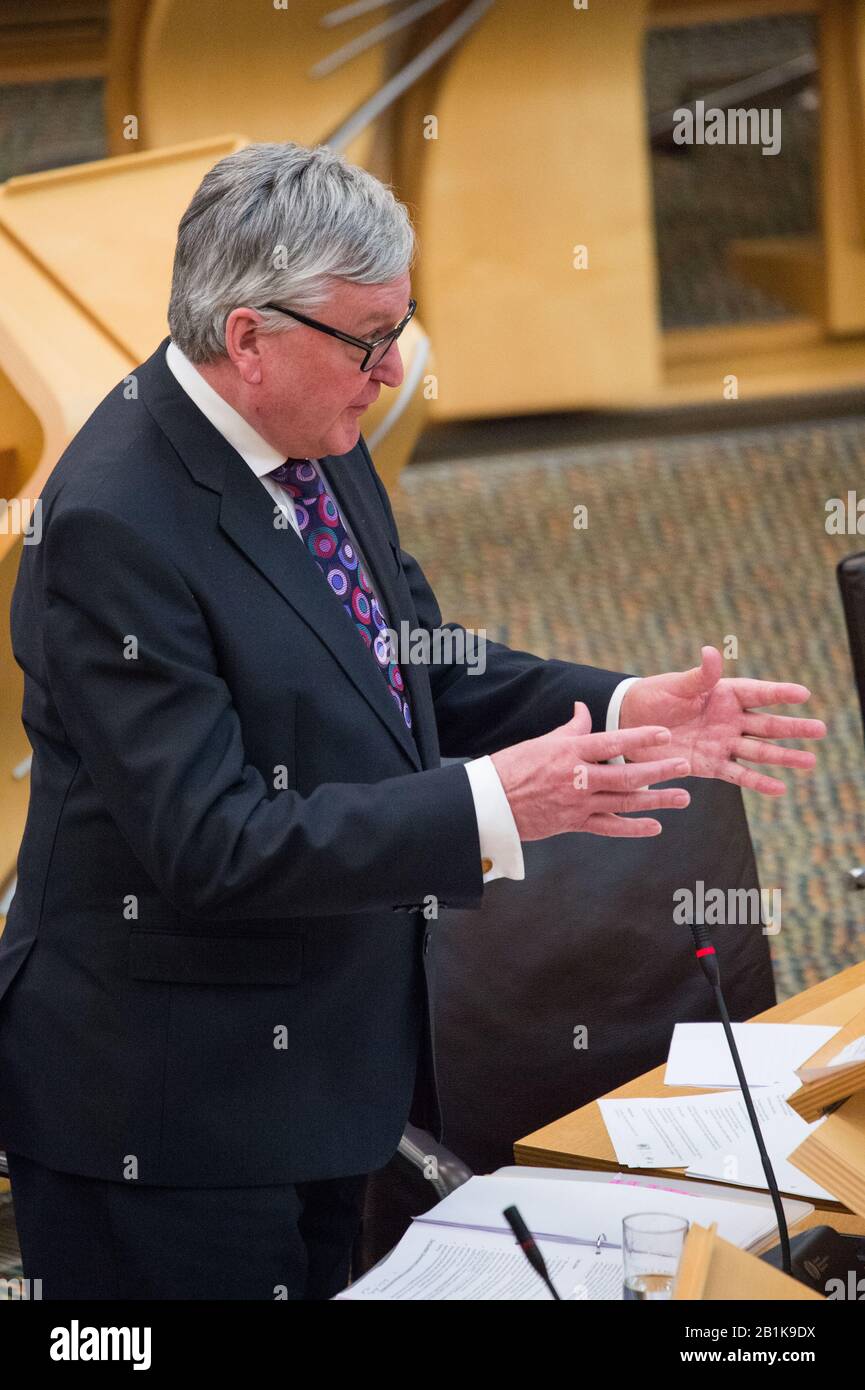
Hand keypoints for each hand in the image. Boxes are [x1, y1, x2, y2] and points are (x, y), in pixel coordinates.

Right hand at [490, 702, 691, 839]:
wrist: (490, 803)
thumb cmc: (513, 766)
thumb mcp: (543, 741)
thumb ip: (570, 728)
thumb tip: (583, 708)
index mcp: (570, 752)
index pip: (613, 742)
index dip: (641, 738)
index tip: (665, 734)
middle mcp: (578, 778)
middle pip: (626, 775)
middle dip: (659, 771)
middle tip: (685, 765)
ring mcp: (578, 803)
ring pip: (624, 802)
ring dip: (657, 800)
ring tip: (683, 796)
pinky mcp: (574, 823)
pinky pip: (609, 826)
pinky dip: (633, 828)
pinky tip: (656, 826)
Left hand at [619, 646, 826, 795]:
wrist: (632, 723)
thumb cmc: (655, 696)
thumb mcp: (676, 684)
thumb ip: (699, 675)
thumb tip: (711, 652)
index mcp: (725, 693)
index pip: (758, 693)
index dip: (779, 693)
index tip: (804, 694)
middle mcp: (730, 719)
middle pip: (767, 724)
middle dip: (794, 728)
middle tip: (821, 730)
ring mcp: (723, 743)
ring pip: (759, 751)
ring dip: (784, 757)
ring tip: (810, 762)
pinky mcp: (711, 764)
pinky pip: (738, 774)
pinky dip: (758, 782)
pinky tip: (780, 788)